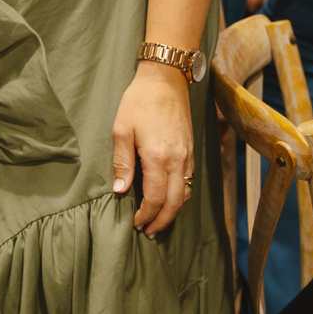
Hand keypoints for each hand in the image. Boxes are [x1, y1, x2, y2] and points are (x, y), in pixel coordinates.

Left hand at [111, 61, 194, 237]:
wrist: (165, 80)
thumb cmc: (139, 102)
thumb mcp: (121, 130)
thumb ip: (122, 162)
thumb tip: (120, 190)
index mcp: (158, 158)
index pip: (155, 198)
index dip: (146, 215)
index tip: (136, 224)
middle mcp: (178, 161)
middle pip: (175, 203)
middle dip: (162, 221)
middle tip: (149, 233)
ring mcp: (188, 156)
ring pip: (186, 194)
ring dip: (173, 212)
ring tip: (159, 222)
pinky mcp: (191, 151)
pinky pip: (189, 181)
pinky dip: (181, 197)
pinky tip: (170, 200)